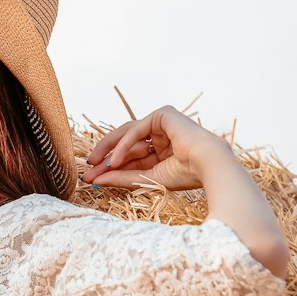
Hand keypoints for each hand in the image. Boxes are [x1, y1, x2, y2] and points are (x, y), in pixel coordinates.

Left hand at [80, 105, 230, 191]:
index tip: (92, 180)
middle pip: (126, 145)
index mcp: (162, 152)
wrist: (208, 165)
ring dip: (110, 151)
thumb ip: (122, 177)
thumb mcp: (147, 178)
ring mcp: (162, 124)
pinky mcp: (162, 115)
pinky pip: (136, 130)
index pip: (131, 158)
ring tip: (95, 166)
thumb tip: (95, 180)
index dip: (111, 169)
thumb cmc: (185, 174)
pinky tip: (115, 160)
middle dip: (105, 158)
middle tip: (88, 171)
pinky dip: (124, 145)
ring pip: (127, 135)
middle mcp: (162, 136)